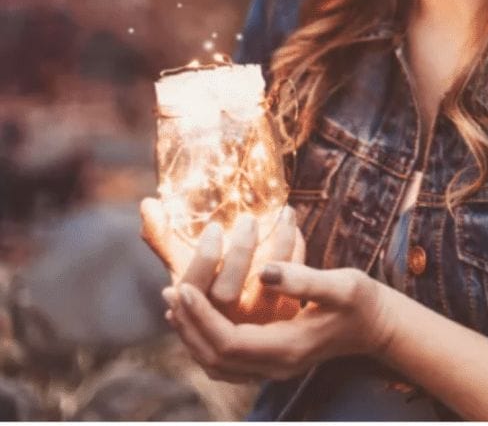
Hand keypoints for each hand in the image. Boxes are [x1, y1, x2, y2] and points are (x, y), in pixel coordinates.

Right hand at [140, 197, 304, 323]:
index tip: (216, 227)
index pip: (194, 288)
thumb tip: (147, 204)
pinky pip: (294, 286)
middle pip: (228, 291)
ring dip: (279, 244)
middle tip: (249, 219)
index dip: (203, 259)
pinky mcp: (284, 317)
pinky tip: (294, 229)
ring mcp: (255, 321)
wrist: (246, 326)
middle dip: (240, 252)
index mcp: (198, 305)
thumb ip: (165, 239)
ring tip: (285, 212)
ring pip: (269, 287)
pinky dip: (296, 253)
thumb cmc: (209, 288)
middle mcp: (224, 317)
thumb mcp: (186, 267)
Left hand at [163, 260, 396, 383]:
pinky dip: (207, 339)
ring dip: (193, 334)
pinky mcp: (274, 358)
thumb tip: (263, 271)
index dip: (200, 317)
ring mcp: (274, 367)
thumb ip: (303, 279)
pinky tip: (201, 315)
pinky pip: (229, 359)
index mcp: (287, 348)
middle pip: (215, 358)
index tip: (182, 287)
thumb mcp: (341, 284)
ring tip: (176, 303)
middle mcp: (276, 365)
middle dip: (188, 325)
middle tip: (169, 291)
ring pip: (218, 364)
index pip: (227, 342)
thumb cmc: (363, 301)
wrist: (378, 326)